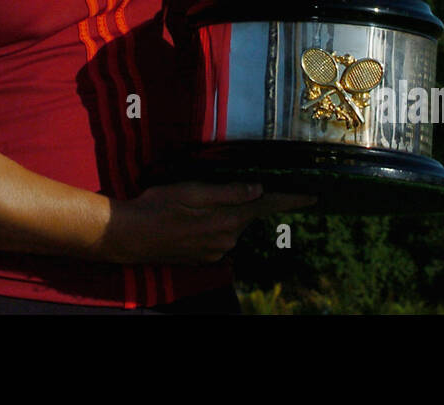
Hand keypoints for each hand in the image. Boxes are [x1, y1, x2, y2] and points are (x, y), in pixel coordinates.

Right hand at [101, 182, 316, 264]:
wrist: (131, 236)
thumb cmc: (159, 206)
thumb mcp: (192, 190)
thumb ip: (227, 192)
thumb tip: (258, 188)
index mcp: (227, 219)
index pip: (267, 206)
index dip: (291, 199)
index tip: (313, 196)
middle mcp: (227, 238)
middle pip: (247, 214)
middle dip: (243, 200)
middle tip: (218, 186)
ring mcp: (216, 250)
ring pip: (231, 224)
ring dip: (223, 212)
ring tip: (194, 201)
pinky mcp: (203, 256)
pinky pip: (217, 235)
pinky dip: (211, 223)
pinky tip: (189, 216)